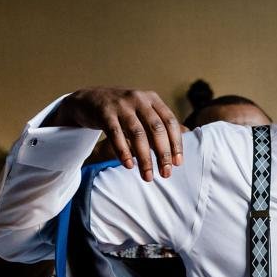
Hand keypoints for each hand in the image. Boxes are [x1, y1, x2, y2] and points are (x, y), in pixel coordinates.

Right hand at [48, 87, 183, 180]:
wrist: (90, 100)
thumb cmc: (121, 111)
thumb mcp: (142, 111)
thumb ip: (160, 122)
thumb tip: (186, 134)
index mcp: (152, 99)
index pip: (169, 121)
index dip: (176, 143)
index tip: (177, 164)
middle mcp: (139, 99)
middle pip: (156, 129)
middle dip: (163, 154)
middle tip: (165, 174)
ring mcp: (121, 105)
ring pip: (137, 134)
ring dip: (144, 158)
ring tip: (148, 177)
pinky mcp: (105, 113)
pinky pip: (116, 135)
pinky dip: (123, 151)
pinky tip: (128, 166)